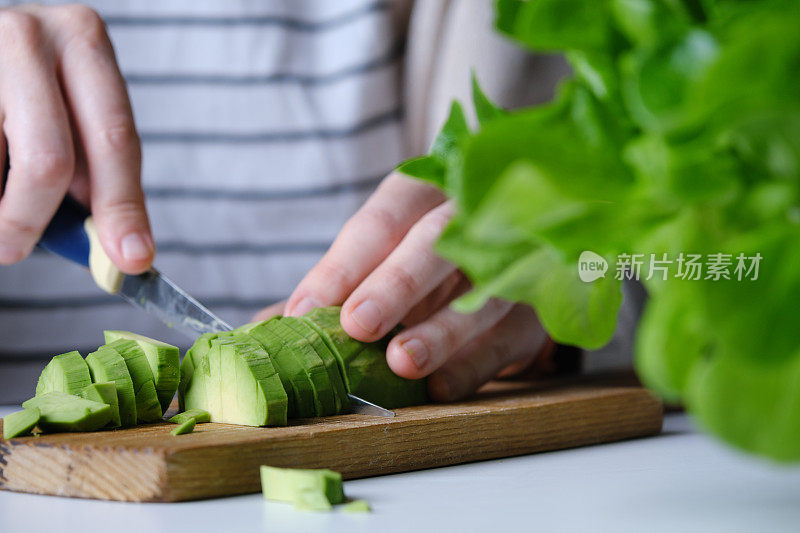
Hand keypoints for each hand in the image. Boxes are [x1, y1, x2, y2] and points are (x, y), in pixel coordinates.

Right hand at [0, 4, 152, 271]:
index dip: (122, 206)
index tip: (131, 258)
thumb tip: (124, 252)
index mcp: (83, 40)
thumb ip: (99, 176)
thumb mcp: (76, 117)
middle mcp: (30, 36)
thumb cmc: (33, 95)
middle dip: (32, 218)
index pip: (113, 140)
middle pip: (48, 158)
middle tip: (15, 249)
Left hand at [260, 172, 549, 400]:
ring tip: (402, 362)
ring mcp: (511, 259)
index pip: (380, 221)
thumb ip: (332, 285)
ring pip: (482, 290)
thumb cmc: (420, 250)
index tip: (303, 311)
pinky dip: (474, 363)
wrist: (506, 242)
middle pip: (436, 242)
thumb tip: (264, 329)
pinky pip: (509, 335)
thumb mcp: (380, 250)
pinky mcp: (535, 306)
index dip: (343, 266)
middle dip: (396, 283)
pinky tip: (441, 386)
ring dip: (440, 329)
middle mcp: (470, 215)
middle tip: (358, 324)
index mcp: (421, 192)